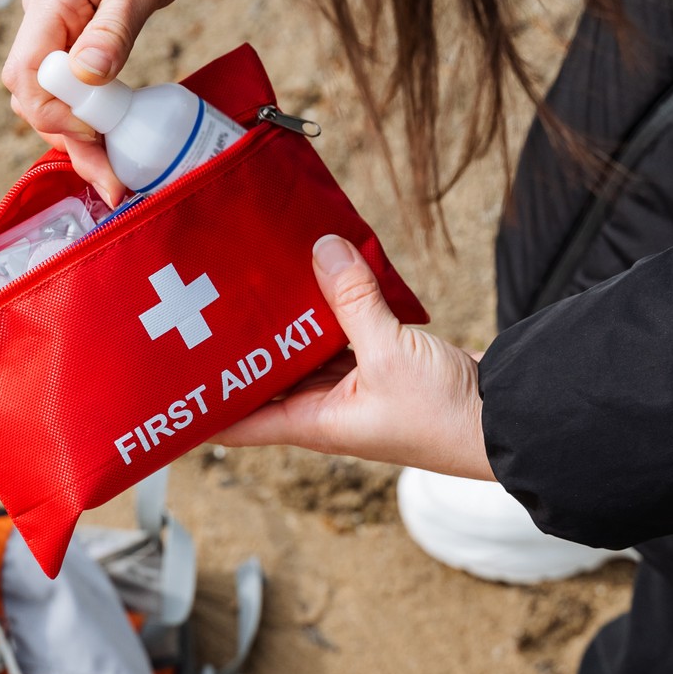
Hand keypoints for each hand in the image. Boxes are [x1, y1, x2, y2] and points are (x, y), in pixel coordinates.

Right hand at [1, 0, 256, 203]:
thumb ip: (114, 29)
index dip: (59, 117)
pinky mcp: (79, 22)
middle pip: (34, 94)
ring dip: (77, 133)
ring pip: (51, 91)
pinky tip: (112, 133)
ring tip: (114, 173)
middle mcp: (45, 13)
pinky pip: (71, 77)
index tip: (101, 137)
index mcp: (52, 0)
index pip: (29, 77)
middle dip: (68, 140)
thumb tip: (86, 78)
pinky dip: (89, 110)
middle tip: (112, 181)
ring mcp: (59, 18)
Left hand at [214, 235, 495, 480]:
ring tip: (249, 275)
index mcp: (309, 423)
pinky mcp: (381, 364)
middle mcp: (322, 408)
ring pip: (301, 348)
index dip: (196, 405)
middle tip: (203, 300)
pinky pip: (342, 332)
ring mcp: (352, 387)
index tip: (161, 381)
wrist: (511, 422)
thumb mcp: (391, 353)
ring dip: (283, 318)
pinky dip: (330, 307)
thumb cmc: (447, 417)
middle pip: (263, 374)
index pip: (234, 420)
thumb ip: (353, 300)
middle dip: (237, 343)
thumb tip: (321, 250)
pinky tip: (317, 271)